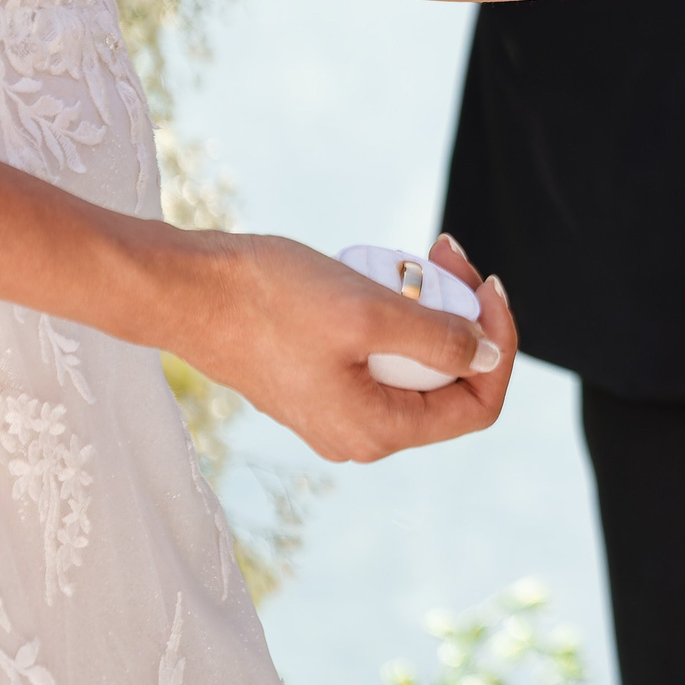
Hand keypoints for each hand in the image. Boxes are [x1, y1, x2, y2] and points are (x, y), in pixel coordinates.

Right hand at [167, 231, 515, 463]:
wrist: (186, 289)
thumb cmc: (269, 300)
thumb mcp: (369, 312)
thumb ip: (439, 340)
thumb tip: (489, 357)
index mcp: (376, 431)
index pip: (477, 405)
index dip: (499, 345)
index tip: (487, 284)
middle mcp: (360, 433)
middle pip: (450, 380)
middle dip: (463, 313)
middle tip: (445, 251)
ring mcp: (338, 408)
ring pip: (417, 361)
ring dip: (430, 307)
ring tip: (414, 256)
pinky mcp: (320, 379)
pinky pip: (382, 352)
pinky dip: (395, 312)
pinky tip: (379, 273)